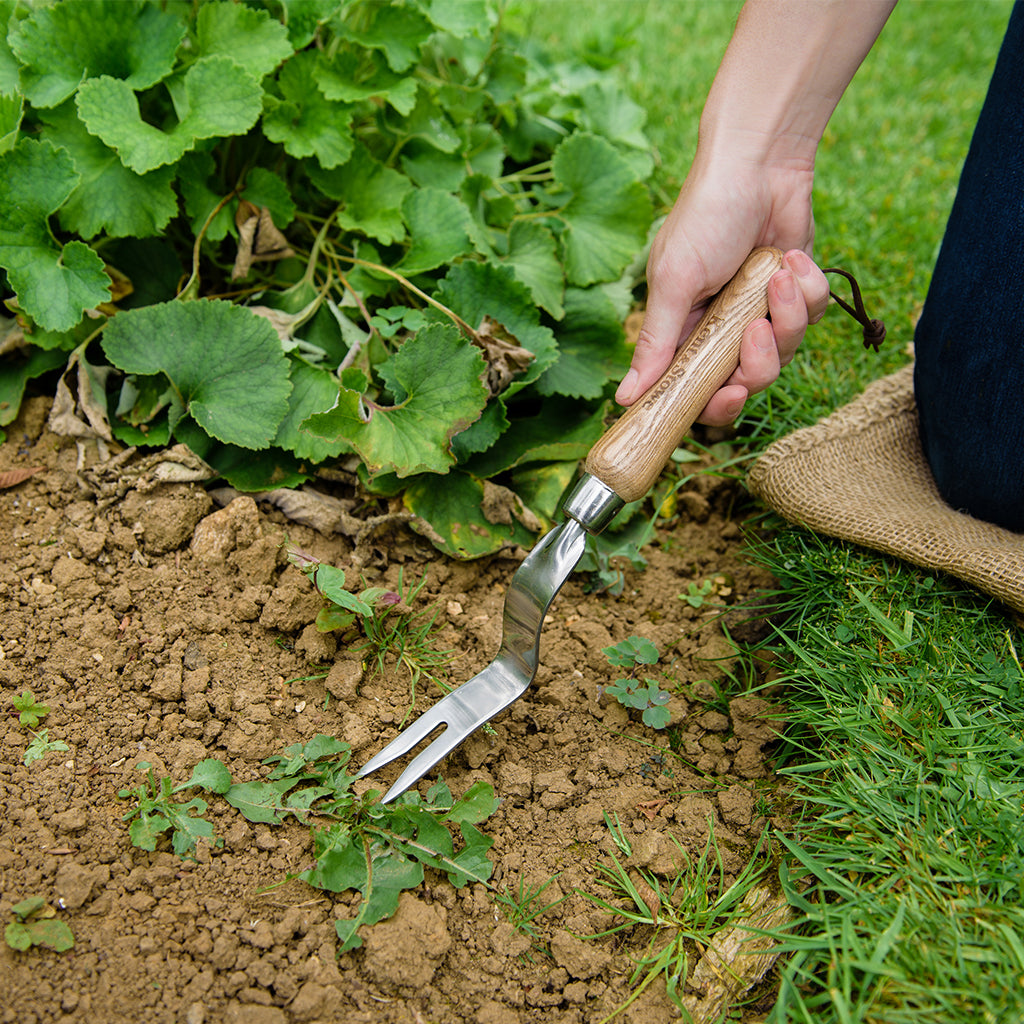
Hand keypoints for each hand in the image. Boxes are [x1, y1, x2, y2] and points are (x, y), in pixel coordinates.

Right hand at [615, 165, 830, 425]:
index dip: (711, 405)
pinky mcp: (795, 296)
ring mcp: (760, 314)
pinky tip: (792, 258)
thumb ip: (656, 344)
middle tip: (756, 335)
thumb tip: (624, 398)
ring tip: (777, 278)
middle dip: (757, 365)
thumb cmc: (705, 216)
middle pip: (744, 382)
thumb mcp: (673, 283)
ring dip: (786, 317)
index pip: (693, 391)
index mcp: (683, 331)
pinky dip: (807, 290)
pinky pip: (812, 317)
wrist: (761, 162)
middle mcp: (720, 330)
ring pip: (784, 353)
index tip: (727, 396)